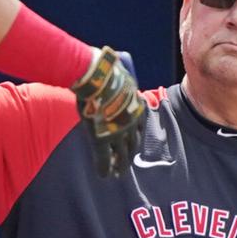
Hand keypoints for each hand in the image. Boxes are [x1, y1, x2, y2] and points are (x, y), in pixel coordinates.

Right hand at [71, 47, 145, 177]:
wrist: (97, 76)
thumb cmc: (106, 70)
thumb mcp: (119, 73)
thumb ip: (120, 78)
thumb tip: (115, 60)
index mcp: (136, 107)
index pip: (139, 126)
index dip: (134, 137)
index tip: (131, 145)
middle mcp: (131, 123)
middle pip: (133, 144)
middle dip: (129, 155)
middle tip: (126, 164)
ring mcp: (117, 132)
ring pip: (122, 155)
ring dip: (120, 166)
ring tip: (117, 174)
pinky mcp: (102, 138)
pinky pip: (104, 159)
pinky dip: (104, 169)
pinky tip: (104, 176)